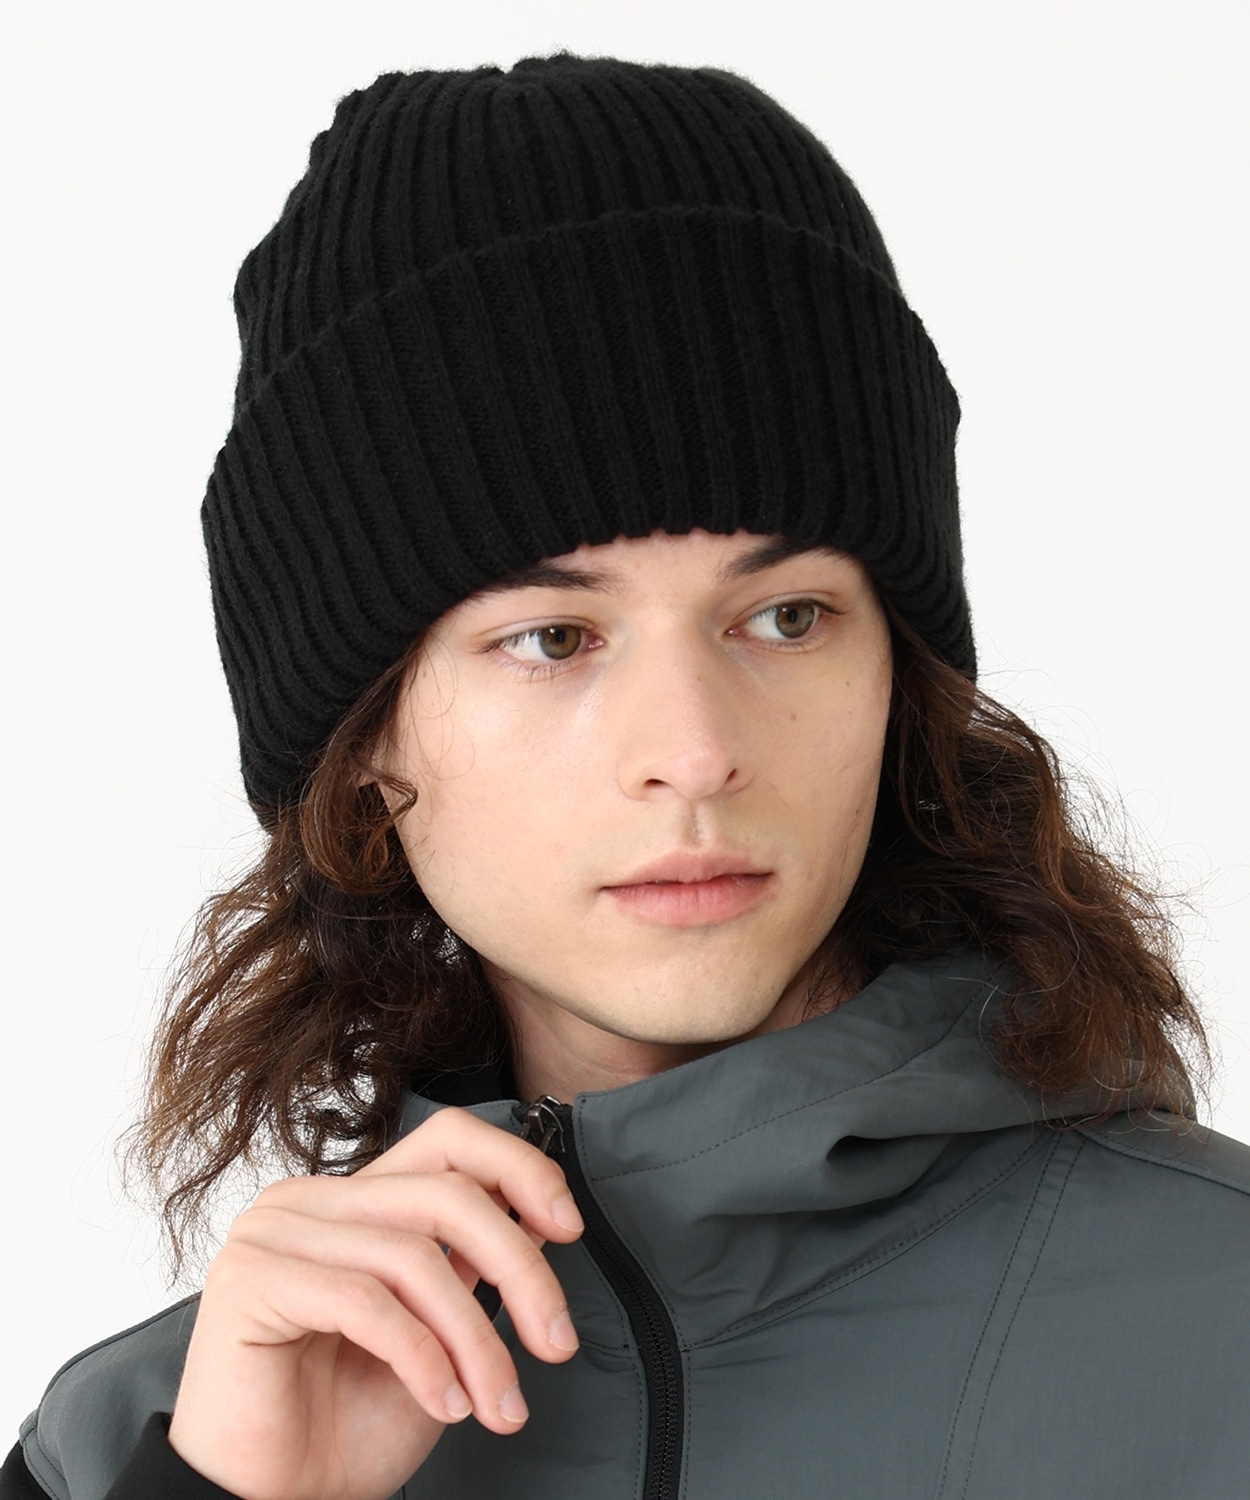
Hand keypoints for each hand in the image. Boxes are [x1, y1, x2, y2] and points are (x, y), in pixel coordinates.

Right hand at [166, 1107, 583, 1499]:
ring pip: (415, 1257)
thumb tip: (543, 1217)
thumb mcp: (439, 1334)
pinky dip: (422, 1358)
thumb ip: (473, 1266)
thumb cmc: (347, 1423)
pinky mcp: (250, 1280)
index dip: (519, 1170)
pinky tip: (447, 1403)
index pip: (448, 1140)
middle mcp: (309, 1200)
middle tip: (557, 1342)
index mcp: (353, 1199)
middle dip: (520, 1269)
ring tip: (497, 1404)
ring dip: (476, 1340)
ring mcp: (273, 1233)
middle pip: (446, 1195)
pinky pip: (366, 1302)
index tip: (569, 1228)